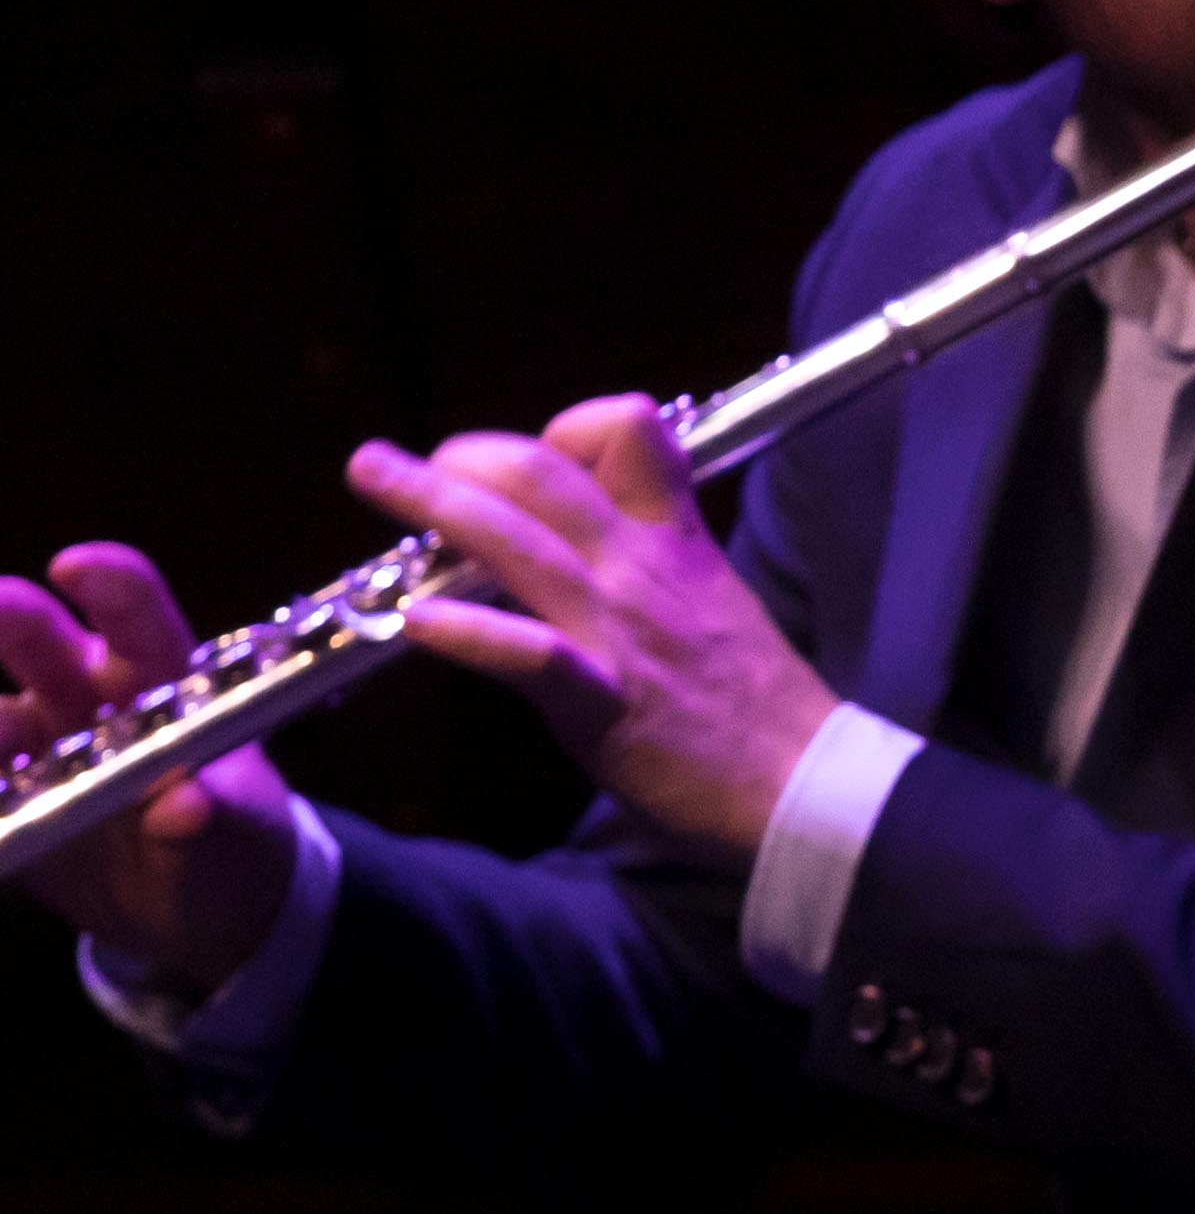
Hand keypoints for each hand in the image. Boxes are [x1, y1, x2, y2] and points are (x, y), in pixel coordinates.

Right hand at [0, 544, 310, 989]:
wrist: (195, 913)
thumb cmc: (234, 844)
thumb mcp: (240, 834)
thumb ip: (215, 818)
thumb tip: (187, 807)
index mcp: (163, 685)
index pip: (139, 619)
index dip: (111, 585)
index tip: (74, 566)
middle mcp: (87, 700)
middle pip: (39, 641)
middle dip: (8, 618)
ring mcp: (36, 748)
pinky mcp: (4, 798)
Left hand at [346, 399, 835, 856]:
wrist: (803, 781)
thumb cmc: (753, 703)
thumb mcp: (711, 601)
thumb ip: (647, 567)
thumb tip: (578, 549)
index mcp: (674, 541)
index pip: (625, 434)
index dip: (562, 432)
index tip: (522, 464)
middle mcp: (641, 569)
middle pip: (544, 473)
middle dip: (464, 456)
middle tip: (397, 469)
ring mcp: (619, 630)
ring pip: (518, 542)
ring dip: (434, 502)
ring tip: (372, 472)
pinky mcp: (603, 700)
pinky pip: (528, 654)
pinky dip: (468, 634)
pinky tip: (418, 626)